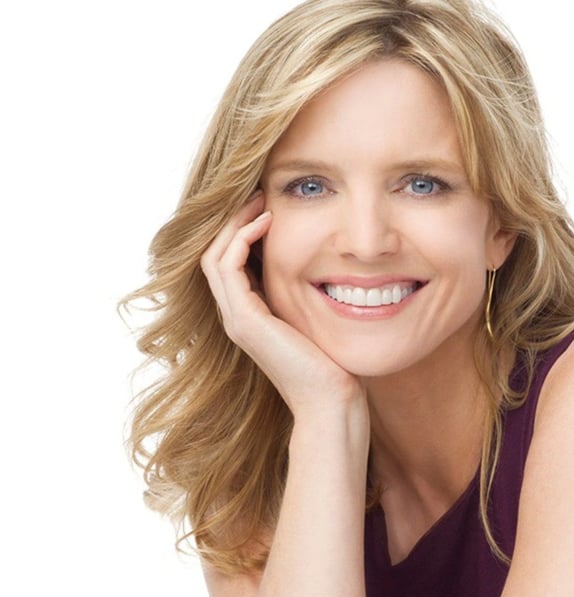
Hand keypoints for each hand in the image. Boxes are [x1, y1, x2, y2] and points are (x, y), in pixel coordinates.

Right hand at [201, 194, 363, 417]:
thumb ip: (309, 294)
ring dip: (234, 224)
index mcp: (251, 317)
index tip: (267, 206)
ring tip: (259, 201)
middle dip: (233, 221)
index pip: (230, 264)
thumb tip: (328, 266)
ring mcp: (237, 320)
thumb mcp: (317, 319)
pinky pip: (227, 267)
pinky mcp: (245, 321)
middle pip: (214, 255)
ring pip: (214, 257)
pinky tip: (266, 222)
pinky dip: (242, 239)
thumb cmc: (334, 364)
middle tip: (258, 193)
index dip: (242, 231)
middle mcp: (237, 318)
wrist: (331, 400)